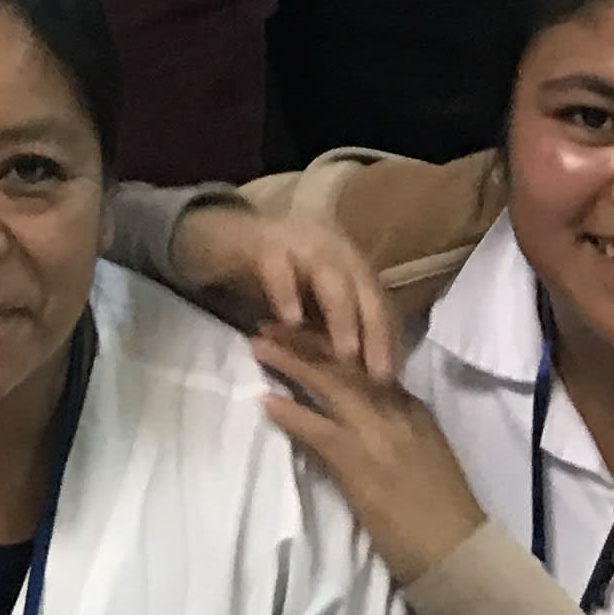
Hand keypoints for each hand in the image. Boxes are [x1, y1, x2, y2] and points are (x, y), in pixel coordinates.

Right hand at [172, 195, 395, 368]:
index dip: (388, 340)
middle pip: (365, 290)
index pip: (378, 303)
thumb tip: (363, 372)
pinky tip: (290, 321)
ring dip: (341, 317)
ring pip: (331, 278)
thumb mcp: (308, 303)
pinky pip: (280, 268)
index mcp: (349, 261)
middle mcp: (333, 246)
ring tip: (346, 354)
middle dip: (374, 332)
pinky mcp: (264, 241)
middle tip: (378, 375)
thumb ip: (330, 326)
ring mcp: (300, 239)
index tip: (393, 379)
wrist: (221, 235)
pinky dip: (288, 294)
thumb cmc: (273, 276)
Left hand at [250, 327, 489, 584]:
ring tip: (258, 345)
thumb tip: (360, 417)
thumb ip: (394, 429)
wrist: (460, 551)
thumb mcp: (423, 454)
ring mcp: (378, 434)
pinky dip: (291, 413)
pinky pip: (318, 429)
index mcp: (412, 408)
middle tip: (270, 324)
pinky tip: (266, 401)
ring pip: (330, 384)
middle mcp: (396, 410)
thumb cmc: (442, 513)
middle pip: (346, 362)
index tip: (302, 326)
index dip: (332, 341)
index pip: (367, 361)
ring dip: (290, 362)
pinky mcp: (361, 464)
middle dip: (305, 339)